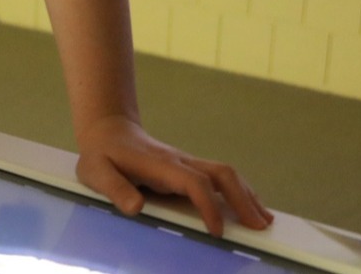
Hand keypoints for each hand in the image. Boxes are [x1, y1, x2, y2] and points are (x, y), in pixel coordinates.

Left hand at [73, 115, 271, 236]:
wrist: (107, 130)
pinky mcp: (188, 168)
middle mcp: (180, 162)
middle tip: (261, 227)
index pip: (194, 183)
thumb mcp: (95, 172)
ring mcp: (187, 163)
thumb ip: (114, 189)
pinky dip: (239, 192)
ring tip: (265, 221)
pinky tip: (250, 207)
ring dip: (247, 195)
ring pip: (226, 173)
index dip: (208, 207)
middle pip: (222, 174)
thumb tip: (136, 209)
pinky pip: (220, 178)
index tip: (218, 231)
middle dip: (243, 199)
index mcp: (160, 165)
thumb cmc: (101, 155)